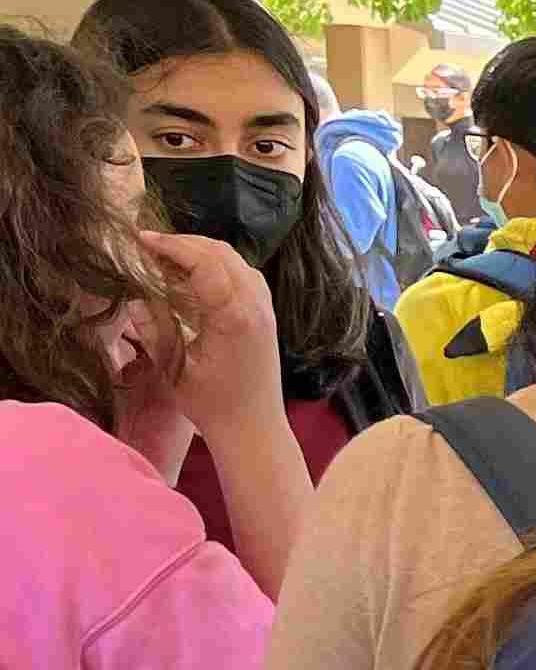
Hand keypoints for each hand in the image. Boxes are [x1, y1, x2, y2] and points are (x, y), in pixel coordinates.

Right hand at [136, 230, 285, 436]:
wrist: (254, 428)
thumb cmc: (213, 404)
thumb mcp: (175, 369)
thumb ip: (155, 331)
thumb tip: (136, 300)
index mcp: (235, 317)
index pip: (205, 263)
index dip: (173, 246)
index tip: (142, 241)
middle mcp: (256, 306)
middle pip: (222, 254)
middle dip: (185, 243)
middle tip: (149, 245)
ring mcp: (265, 309)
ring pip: (236, 261)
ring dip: (202, 252)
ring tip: (166, 256)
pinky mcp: (266, 315)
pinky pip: (244, 276)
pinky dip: (218, 265)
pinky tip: (194, 275)